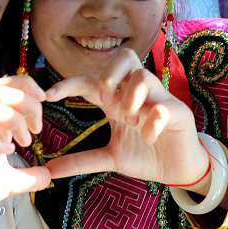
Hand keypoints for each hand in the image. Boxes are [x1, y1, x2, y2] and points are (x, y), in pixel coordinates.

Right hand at [0, 76, 51, 226]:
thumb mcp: (11, 181)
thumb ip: (30, 176)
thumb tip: (49, 176)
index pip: (8, 86)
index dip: (27, 85)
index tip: (44, 100)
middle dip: (25, 101)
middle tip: (36, 127)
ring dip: (12, 121)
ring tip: (24, 142)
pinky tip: (8, 152)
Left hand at [43, 49, 209, 189]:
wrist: (179, 171)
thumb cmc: (146, 156)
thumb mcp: (110, 159)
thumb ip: (81, 161)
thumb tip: (49, 171)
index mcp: (118, 100)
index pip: (91, 80)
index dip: (69, 83)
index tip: (48, 96)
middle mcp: (137, 94)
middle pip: (123, 58)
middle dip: (108, 75)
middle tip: (104, 101)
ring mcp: (158, 100)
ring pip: (142, 75)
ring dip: (130, 97)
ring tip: (130, 121)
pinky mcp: (177, 112)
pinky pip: (163, 105)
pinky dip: (152, 121)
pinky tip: (149, 137)